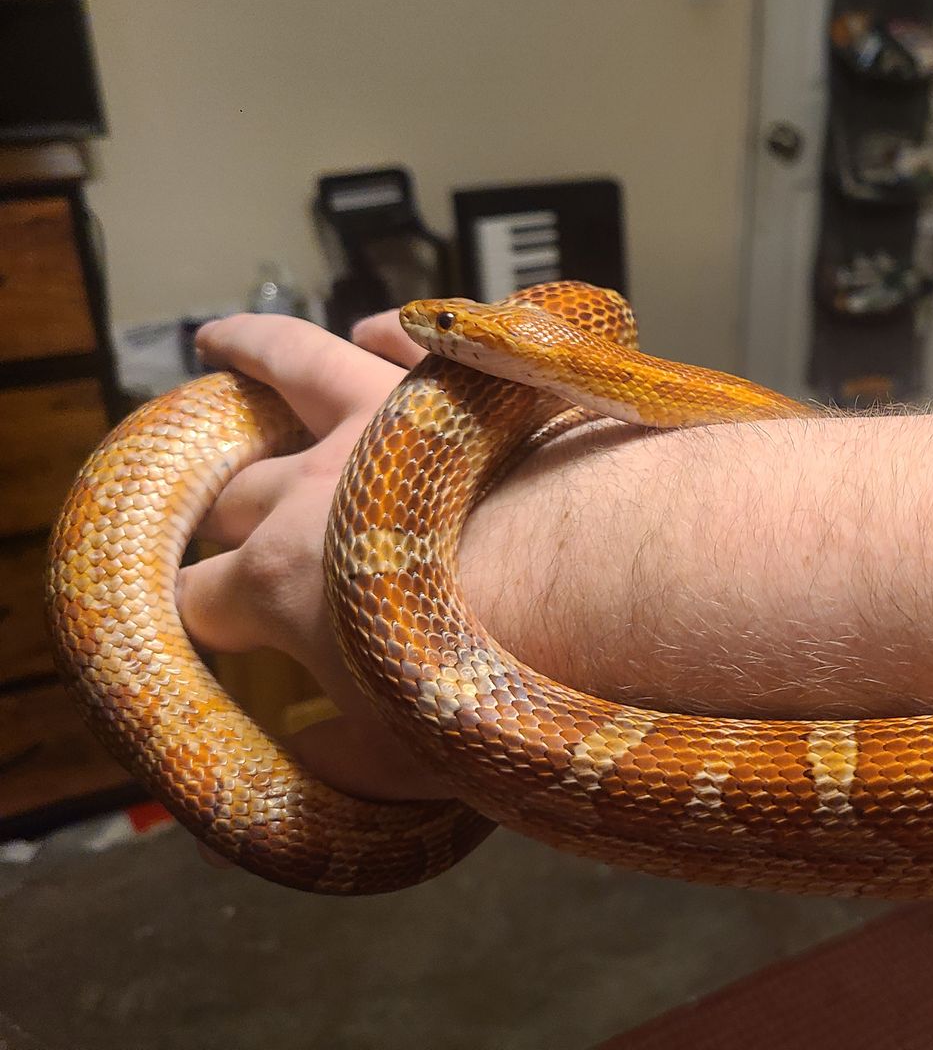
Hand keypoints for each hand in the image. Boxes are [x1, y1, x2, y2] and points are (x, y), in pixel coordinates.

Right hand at [176, 309, 446, 801]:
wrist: (582, 581)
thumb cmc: (487, 681)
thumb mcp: (403, 755)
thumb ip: (346, 760)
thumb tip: (315, 754)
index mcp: (280, 583)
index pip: (199, 598)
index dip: (196, 618)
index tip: (208, 634)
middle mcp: (308, 489)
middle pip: (239, 493)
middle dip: (227, 515)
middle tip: (231, 528)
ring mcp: (379, 422)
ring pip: (290, 366)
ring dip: (249, 351)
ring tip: (220, 342)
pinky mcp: (455, 386)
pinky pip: (402, 342)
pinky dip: (383, 331)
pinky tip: (370, 327)